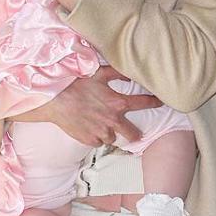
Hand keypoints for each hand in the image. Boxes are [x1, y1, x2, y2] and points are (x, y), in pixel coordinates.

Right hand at [46, 66, 161, 146]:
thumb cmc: (76, 84)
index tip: (160, 103)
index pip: (143, 104)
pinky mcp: (89, 140)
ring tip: (102, 126)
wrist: (55, 100)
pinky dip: (96, 137)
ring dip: (110, 133)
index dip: (154, 102)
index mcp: (118, 103)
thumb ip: (117, 74)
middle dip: (134, 134)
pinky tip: (90, 128)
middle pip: (132, 134)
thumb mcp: (98, 73)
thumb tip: (130, 74)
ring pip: (112, 138)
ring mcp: (101, 132)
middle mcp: (112, 120)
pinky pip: (98, 142)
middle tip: (134, 133)